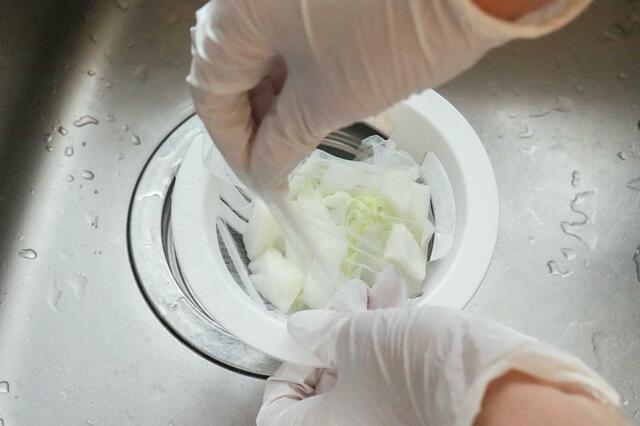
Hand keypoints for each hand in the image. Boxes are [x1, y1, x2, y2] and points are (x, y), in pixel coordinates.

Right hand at [188, 0, 589, 190]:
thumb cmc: (391, 35)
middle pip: (234, 73)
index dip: (231, 145)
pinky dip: (300, 79)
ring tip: (301, 144)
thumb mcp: (329, 99)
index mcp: (236, 17)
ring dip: (279, 105)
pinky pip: (292, 41)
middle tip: (278, 168)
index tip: (258, 182)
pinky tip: (317, 107)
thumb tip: (262, 176)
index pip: (211, 94)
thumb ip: (283, 142)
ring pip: (265, 58)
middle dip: (255, 127)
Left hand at [257, 276, 619, 424]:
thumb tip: (300, 329)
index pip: (279, 407)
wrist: (493, 389)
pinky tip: (402, 298)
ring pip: (363, 373)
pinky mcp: (418, 410)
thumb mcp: (356, 339)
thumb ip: (322, 332)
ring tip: (382, 287)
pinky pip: (392, 376)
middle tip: (350, 295)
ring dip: (369, 323)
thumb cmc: (409, 370)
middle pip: (327, 385)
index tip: (308, 336)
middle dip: (338, 329)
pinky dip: (394, 339)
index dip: (290, 366)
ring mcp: (388, 422)